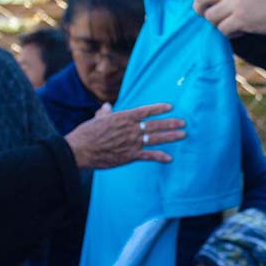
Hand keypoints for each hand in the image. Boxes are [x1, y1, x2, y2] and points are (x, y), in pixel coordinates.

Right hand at [65, 102, 186, 168]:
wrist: (81, 150)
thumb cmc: (86, 133)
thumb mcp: (97, 119)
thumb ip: (105, 112)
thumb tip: (107, 106)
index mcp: (123, 117)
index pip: (146, 111)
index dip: (159, 108)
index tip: (170, 107)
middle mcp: (131, 129)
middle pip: (155, 125)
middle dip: (171, 123)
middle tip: (183, 123)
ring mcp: (132, 142)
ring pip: (156, 138)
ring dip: (171, 136)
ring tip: (183, 134)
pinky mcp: (130, 156)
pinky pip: (148, 156)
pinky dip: (160, 157)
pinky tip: (170, 158)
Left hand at [192, 0, 265, 36]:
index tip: (196, 6)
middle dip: (201, 11)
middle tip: (209, 18)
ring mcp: (236, 2)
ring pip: (211, 18)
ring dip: (219, 25)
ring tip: (233, 24)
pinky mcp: (241, 18)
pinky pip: (223, 30)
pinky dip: (230, 34)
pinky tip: (241, 31)